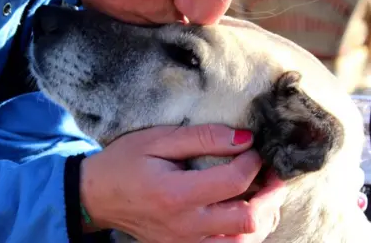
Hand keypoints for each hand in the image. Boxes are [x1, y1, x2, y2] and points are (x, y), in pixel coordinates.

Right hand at [80, 124, 287, 242]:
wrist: (96, 196)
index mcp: (176, 194)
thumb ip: (201, 138)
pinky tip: (245, 212)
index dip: (253, 162)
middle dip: (270, 194)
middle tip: (273, 174)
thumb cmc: (125, 162)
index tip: (252, 148)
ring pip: (244, 242)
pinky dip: (245, 233)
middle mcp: (184, 226)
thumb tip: (243, 138)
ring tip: (264, 194)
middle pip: (248, 220)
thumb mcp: (157, 139)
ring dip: (263, 218)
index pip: (234, 182)